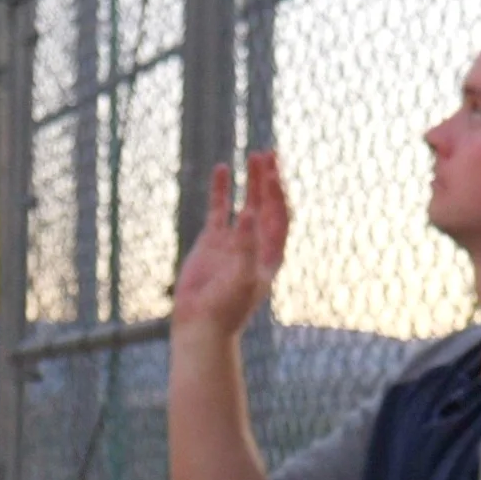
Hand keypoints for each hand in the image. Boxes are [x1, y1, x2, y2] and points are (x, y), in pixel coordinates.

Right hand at [172, 151, 289, 348]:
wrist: (200, 325)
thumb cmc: (226, 308)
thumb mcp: (242, 277)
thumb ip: (247, 245)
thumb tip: (250, 212)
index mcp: (270, 254)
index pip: (280, 216)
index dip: (278, 195)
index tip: (272, 175)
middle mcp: (256, 244)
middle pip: (267, 205)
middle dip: (270, 181)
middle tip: (269, 154)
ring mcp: (234, 241)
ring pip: (246, 203)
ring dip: (251, 181)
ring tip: (253, 156)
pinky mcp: (212, 241)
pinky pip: (219, 209)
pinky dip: (221, 190)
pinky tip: (221, 169)